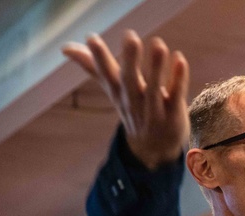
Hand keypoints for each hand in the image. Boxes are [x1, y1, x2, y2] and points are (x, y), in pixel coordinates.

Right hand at [62, 30, 188, 170]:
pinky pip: (176, 95)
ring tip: (158, 44)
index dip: (98, 58)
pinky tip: (181, 59)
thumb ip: (92, 67)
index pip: (107, 75)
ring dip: (156, 67)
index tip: (91, 39)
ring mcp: (154, 109)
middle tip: (130, 36)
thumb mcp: (113, 90)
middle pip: (130, 81)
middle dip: (130, 60)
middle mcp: (134, 101)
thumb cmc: (133, 110)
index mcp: (119, 93)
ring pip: (154, 89)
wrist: (153, 150)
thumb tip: (64, 47)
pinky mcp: (174, 113)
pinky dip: (179, 79)